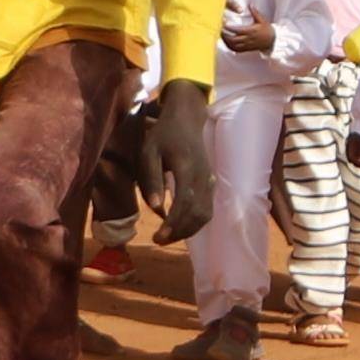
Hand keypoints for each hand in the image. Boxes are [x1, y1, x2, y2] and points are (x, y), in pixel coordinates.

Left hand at [142, 79, 215, 239]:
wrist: (187, 119)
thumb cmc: (164, 135)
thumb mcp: (149, 151)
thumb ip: (152, 179)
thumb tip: (154, 207)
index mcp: (186, 167)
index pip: (185, 202)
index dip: (173, 223)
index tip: (158, 236)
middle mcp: (202, 177)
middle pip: (197, 213)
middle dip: (178, 232)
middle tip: (158, 240)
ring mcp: (209, 181)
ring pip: (205, 214)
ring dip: (188, 230)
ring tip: (167, 236)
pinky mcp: (210, 184)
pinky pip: (207, 209)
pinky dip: (195, 223)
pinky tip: (180, 226)